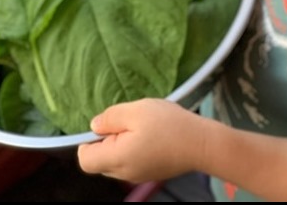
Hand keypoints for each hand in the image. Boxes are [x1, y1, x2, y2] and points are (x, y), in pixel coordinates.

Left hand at [78, 99, 203, 183]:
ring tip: (144, 127)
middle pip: (100, 161)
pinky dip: (135, 149)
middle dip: (108, 141)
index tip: (109, 125)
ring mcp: (138, 176)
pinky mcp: (151, 173)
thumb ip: (111, 117)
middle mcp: (124, 173)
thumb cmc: (168, 124)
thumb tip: (94, 126)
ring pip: (116, 162)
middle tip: (130, 122)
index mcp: (117, 158)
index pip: (85, 160)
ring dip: (122, 144)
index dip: (89, 141)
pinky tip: (154, 135)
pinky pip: (132, 163)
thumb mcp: (136, 110)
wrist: (201, 143)